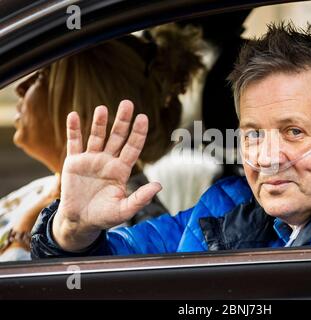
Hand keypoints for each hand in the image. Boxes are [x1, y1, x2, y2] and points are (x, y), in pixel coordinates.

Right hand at [53, 100, 161, 251]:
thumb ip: (140, 198)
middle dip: (122, 121)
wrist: (80, 221)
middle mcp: (108, 160)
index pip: (133, 147)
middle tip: (127, 104)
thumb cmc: (104, 216)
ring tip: (103, 109)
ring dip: (100, 122)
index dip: (138, 133)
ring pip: (97, 136)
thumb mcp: (124, 209)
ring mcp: (91, 159)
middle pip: (117, 136)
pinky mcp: (74, 162)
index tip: (143, 118)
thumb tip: (159, 185)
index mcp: (121, 169)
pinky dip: (74, 129)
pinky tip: (74, 116)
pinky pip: (74, 143)